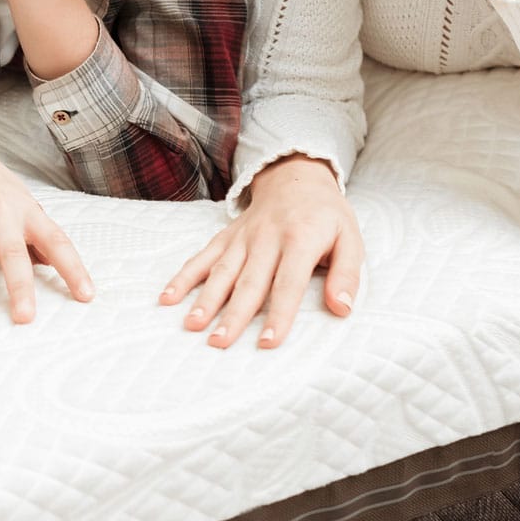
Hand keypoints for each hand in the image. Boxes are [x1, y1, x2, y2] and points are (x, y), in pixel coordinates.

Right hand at [159, 156, 361, 347]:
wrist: (295, 177)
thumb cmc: (326, 216)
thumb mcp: (351, 238)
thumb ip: (347, 274)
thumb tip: (341, 308)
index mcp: (300, 240)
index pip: (288, 283)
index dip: (278, 314)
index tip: (267, 342)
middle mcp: (267, 239)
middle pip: (249, 282)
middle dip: (233, 314)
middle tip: (220, 343)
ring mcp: (242, 238)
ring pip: (222, 271)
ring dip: (205, 298)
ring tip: (192, 324)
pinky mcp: (226, 237)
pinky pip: (202, 257)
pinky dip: (184, 276)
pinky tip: (168, 297)